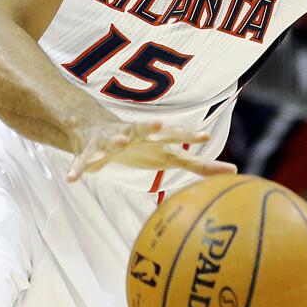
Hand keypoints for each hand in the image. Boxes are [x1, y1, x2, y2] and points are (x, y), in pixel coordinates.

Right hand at [67, 120, 237, 181]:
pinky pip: (83, 161)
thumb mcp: (169, 156)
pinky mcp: (90, 151)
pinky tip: (72, 179)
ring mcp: (111, 140)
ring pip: (113, 140)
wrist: (98, 131)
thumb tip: (234, 171)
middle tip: (162, 126)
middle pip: (145, 128)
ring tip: (119, 144)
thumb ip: (199, 164)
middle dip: (153, 127)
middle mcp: (134, 133)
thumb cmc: (142, 146)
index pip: (176, 134)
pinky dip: (78, 169)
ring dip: (116, 141)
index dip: (190, 134)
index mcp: (155, 136)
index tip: (206, 136)